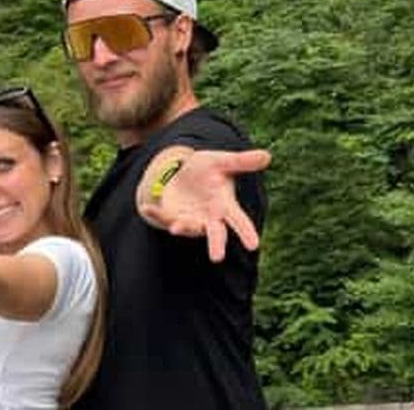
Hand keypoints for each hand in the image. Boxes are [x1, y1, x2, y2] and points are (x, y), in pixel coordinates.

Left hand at [136, 148, 270, 262]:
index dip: (246, 232)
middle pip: (215, 234)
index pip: (238, 220)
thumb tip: (267, 155)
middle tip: (217, 258)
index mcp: (225, 206)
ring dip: (183, 228)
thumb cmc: (207, 169)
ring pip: (188, 228)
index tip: (254, 245)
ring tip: (176, 227)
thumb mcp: (221, 161)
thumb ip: (242, 161)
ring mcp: (190, 219)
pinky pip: (163, 217)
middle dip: (215, 245)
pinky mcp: (171, 217)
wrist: (181, 172)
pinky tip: (146, 207)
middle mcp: (209, 218)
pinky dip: (155, 214)